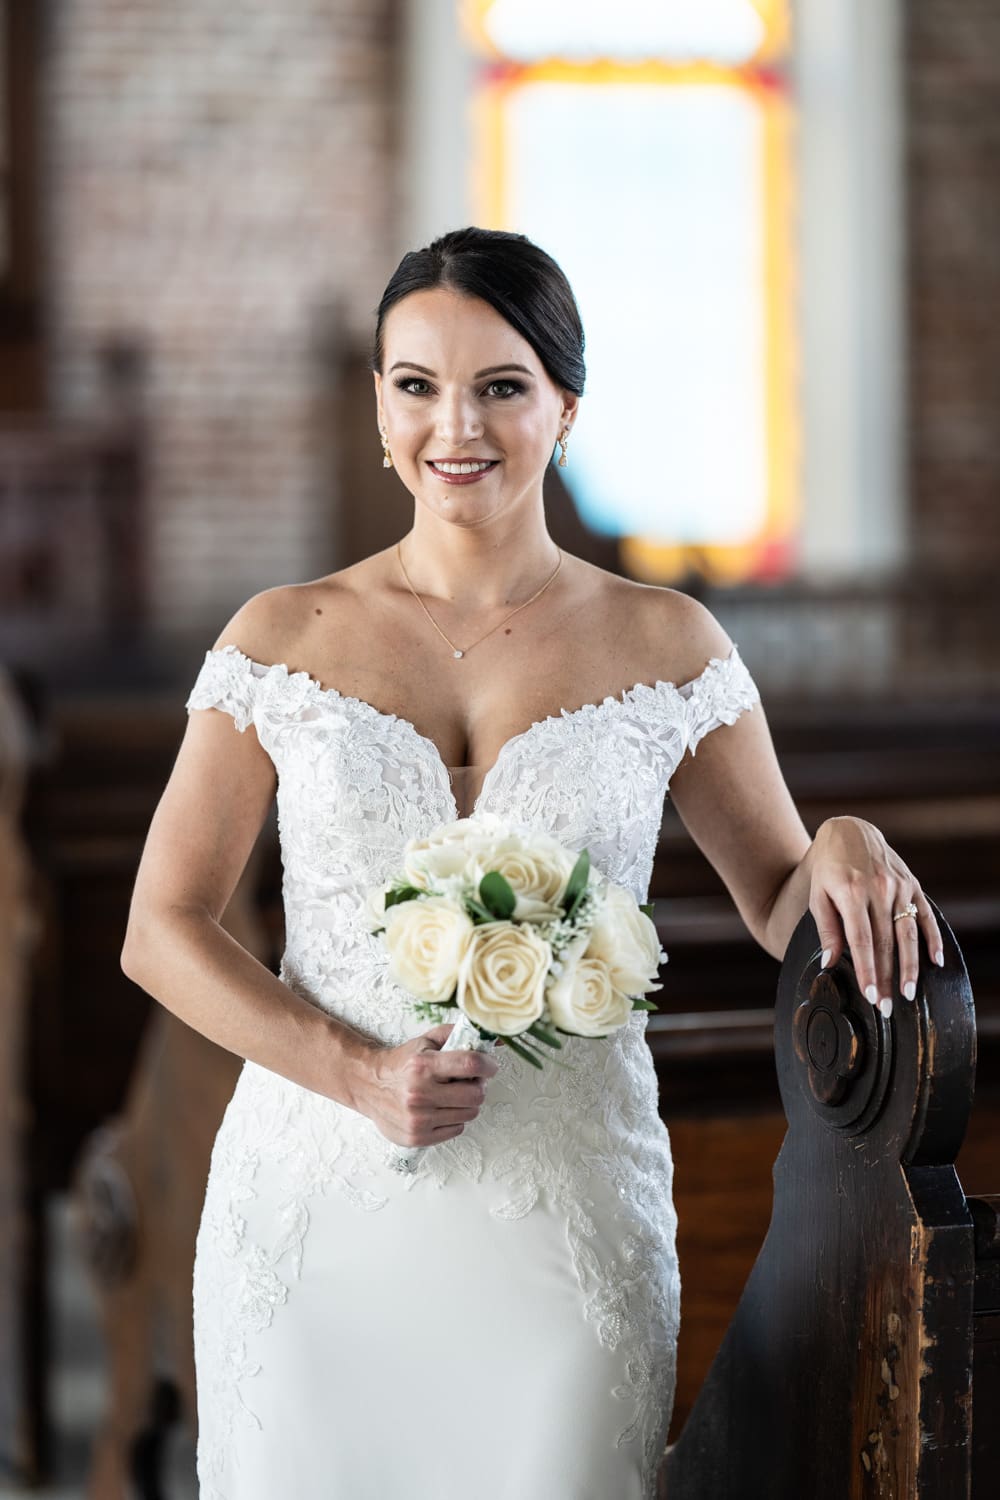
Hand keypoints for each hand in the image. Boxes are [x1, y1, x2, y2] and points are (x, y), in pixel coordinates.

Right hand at [359, 1022, 499, 1147]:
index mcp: (422, 1066)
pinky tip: (442, 1109)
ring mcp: (418, 1119)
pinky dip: (455, 1119)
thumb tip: (492, 1038)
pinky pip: (457, 1129)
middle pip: (475, 1094)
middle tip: (470, 1081)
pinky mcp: (418, 1137)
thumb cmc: (401, 1063)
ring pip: (469, 1113)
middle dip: (478, 1086)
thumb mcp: (426, 1041)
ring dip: (467, 1103)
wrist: (369, 1085)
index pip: (471, 1064)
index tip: (490, 1065)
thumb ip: (457, 1035)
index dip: (488, 1065)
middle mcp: (420, 1094)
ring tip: (453, 1094)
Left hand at [808, 816, 943, 1016]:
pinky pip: (924, 915)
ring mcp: (899, 886)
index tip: (870, 995)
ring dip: (909, 966)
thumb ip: (827, 929)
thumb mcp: (818, 895)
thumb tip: (830, 963)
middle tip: (886, 1007)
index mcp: (852, 893)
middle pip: (885, 942)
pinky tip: (935, 961)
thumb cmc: (829, 869)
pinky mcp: (913, 884)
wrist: (849, 832)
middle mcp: (879, 889)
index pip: (861, 940)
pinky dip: (932, 938)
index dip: (867, 970)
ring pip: (907, 933)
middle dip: (886, 978)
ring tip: (907, 992)